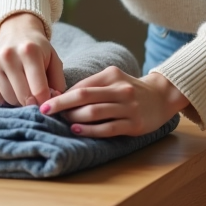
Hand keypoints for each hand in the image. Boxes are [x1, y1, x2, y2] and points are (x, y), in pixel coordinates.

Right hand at [0, 12, 66, 106]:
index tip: (47, 103)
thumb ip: (58, 82)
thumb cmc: (38, 49)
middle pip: (23, 96)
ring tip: (24, 90)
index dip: (45, 101)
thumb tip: (51, 104)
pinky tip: (10, 87)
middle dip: (32, 102)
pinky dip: (4, 98)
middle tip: (36, 98)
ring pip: (8, 98)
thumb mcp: (54, 60)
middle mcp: (8, 55)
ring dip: (18, 101)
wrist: (17, 31)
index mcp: (30, 51)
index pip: (39, 89)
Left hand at [40, 67, 188, 137]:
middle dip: (61, 104)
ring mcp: (128, 107)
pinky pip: (107, 128)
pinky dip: (89, 130)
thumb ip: (91, 86)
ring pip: (94, 112)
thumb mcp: (113, 80)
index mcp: (112, 75)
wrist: (162, 96)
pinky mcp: (134, 124)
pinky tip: (76, 130)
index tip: (46, 101)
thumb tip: (61, 96)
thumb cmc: (130, 89)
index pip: (81, 85)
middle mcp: (120, 89)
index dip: (62, 94)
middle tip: (44, 110)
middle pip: (84, 96)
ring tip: (62, 121)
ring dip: (74, 118)